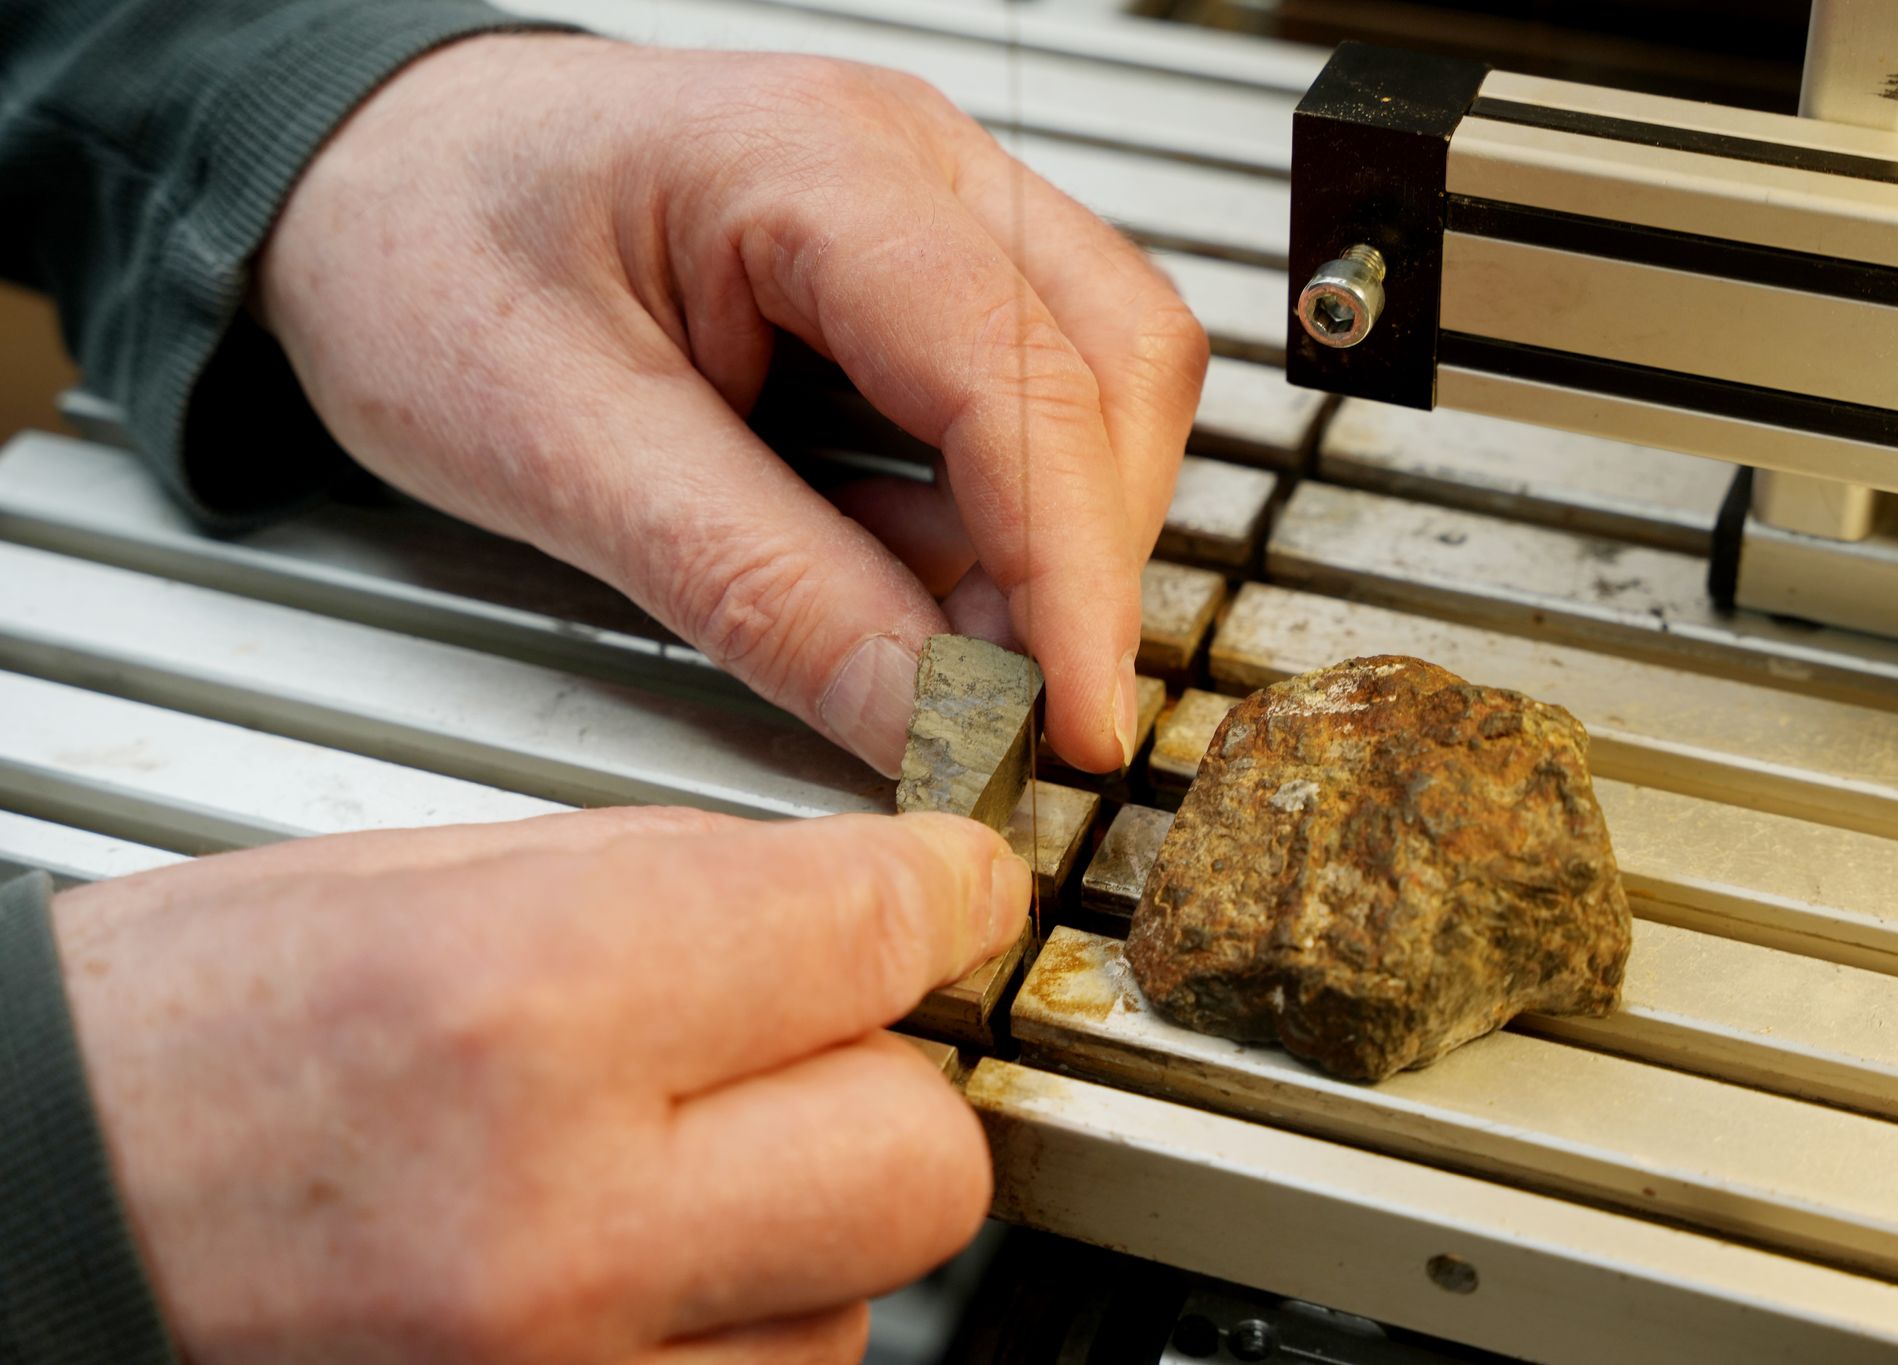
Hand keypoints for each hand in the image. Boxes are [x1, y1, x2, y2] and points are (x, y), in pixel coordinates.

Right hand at [54, 807, 1030, 1362]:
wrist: (29, 1223)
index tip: (946, 890)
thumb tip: (884, 904)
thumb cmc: (182, 1048)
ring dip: (799, 1225)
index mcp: (527, 1006)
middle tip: (807, 1044)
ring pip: (860, 1302)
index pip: (878, 934)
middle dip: (890, 1084)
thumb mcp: (432, 882)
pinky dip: (732, 1328)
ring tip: (647, 1172)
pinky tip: (619, 1270)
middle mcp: (564, 1230)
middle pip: (923, 1160)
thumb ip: (690, 891)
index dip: (939, 894)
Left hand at [255, 36, 1206, 774]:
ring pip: (1103, 379)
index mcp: (813, 164)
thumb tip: (930, 717)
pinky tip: (906, 568)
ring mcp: (930, 205)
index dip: (1068, 572)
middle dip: (1080, 557)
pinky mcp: (918, 270)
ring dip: (1054, 536)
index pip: (1018, 378)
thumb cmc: (419, 253)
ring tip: (940, 644)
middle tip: (1000, 705)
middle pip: (1115, 365)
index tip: (1075, 723)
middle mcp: (910, 160)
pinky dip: (999, 512)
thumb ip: (757, 586)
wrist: (366, 172)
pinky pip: (1029, 393)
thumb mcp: (557, 446)